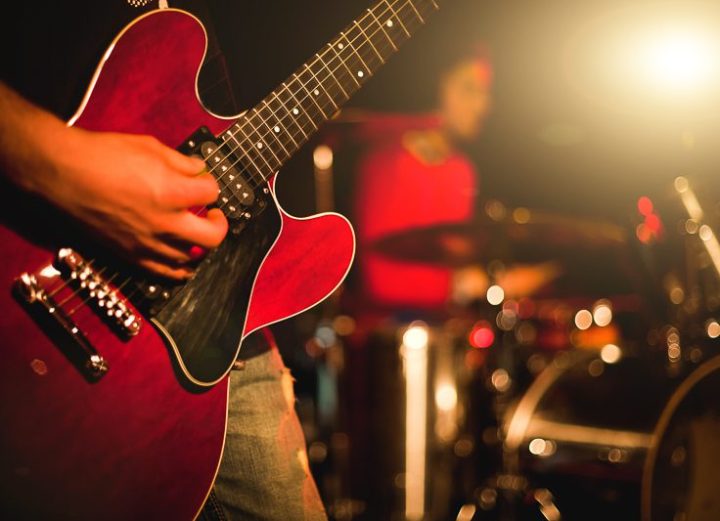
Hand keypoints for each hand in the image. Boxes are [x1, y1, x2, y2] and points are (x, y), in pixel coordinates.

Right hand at [32, 127, 226, 278]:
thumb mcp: (147, 146)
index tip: (202, 182)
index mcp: (172, 192)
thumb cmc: (101, 155)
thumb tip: (198, 170)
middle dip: (218, 223)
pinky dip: (181, 269)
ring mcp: (149, 244)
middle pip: (213, 235)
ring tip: (195, 232)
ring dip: (199, 244)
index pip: (212, 194)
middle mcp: (165, 223)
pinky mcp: (132, 256)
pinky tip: (184, 258)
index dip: (210, 185)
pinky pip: (167, 273)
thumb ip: (179, 161)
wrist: (61, 175)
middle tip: (212, 214)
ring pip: (192, 257)